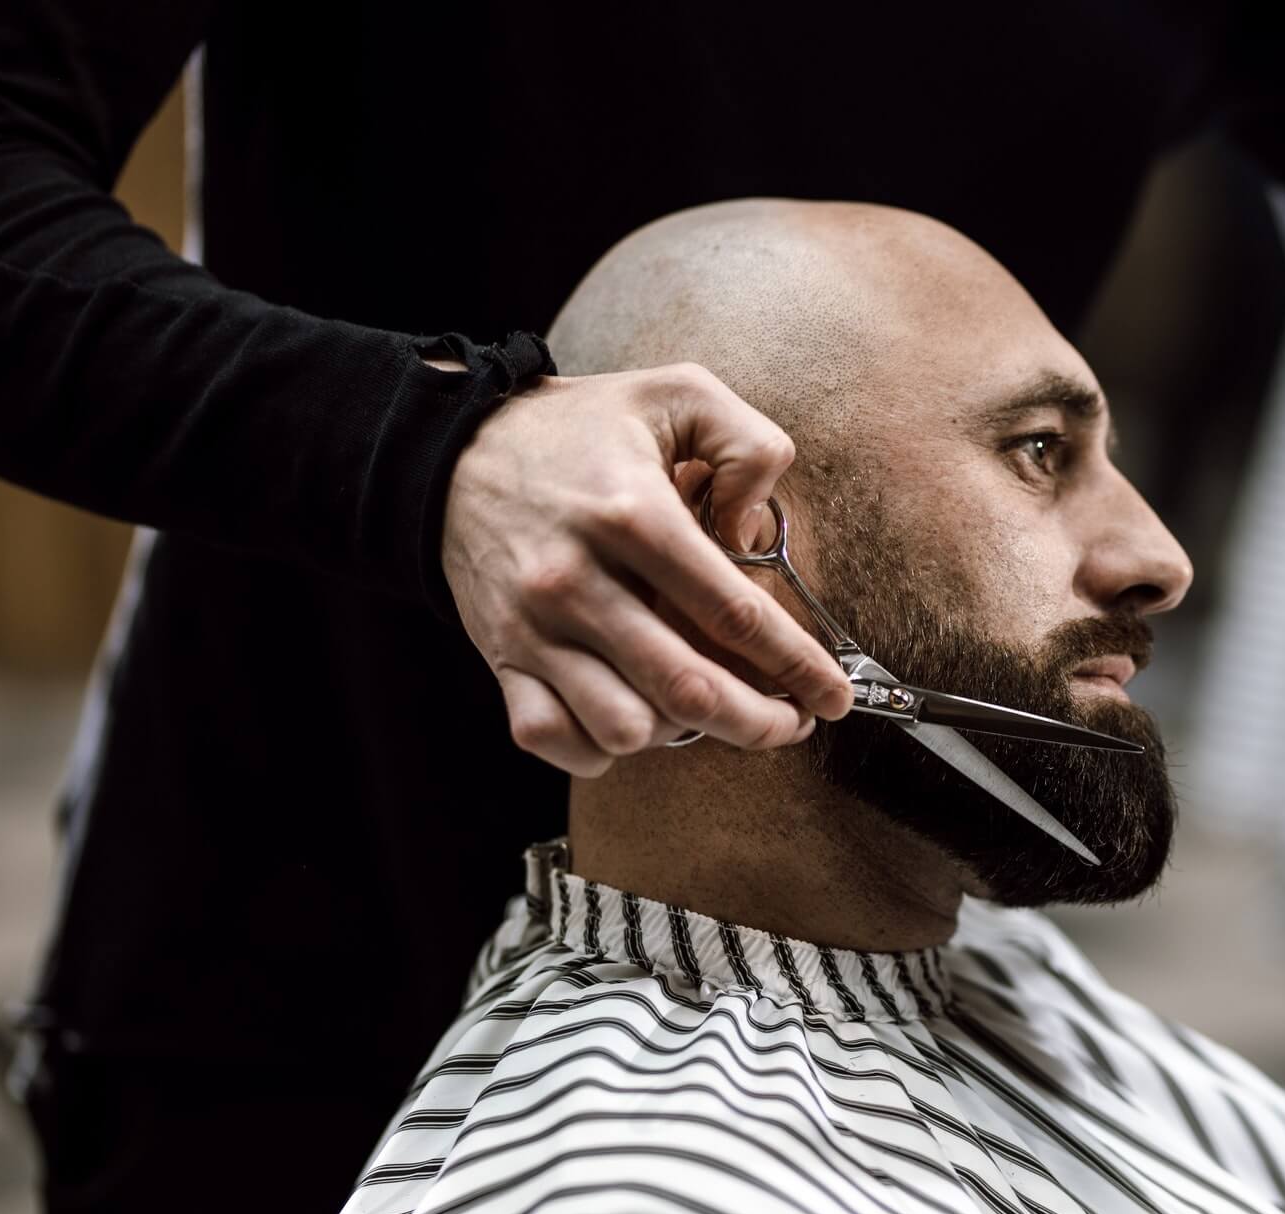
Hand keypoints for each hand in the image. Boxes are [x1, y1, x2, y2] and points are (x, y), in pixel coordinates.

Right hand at [440, 362, 851, 776]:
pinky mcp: (500, 657)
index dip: (796, 665)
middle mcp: (576, 580)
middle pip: (689, 690)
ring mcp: (532, 627)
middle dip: (760, 722)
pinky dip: (602, 748)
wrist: (452, 451)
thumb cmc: (582, 428)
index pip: (733, 614)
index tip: (832, 694)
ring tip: (707, 707)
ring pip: (626, 726)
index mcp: (631, 514)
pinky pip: (553, 738)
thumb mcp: (677, 393)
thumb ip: (747, 446)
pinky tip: (636, 720)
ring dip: (682, 734)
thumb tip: (755, 536)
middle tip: (793, 723)